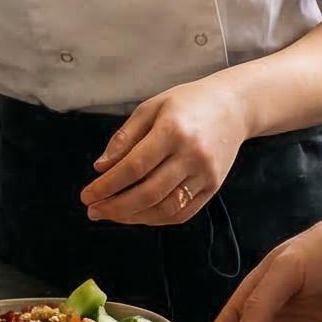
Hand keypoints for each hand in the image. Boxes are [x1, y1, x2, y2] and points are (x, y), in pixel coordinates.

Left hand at [80, 75, 249, 226]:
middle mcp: (191, 154)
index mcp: (172, 130)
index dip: (107, 185)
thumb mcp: (151, 107)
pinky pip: (182, 213)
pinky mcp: (213, 186)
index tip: (87, 195)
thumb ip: (125, 138)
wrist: (234, 107)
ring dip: (134, 217)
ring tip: (113, 214)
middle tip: (94, 211)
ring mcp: (205, 174)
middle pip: (148, 193)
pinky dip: (157, 219)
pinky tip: (139, 215)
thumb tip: (101, 168)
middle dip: (115, 207)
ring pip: (165, 208)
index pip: (134, 167)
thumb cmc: (188, 102)